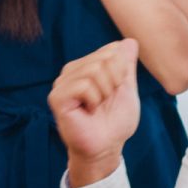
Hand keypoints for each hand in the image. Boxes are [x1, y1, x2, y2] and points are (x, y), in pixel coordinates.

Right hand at [48, 39, 142, 187]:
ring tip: (96, 106)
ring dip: (104, 93)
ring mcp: (62, 83)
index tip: (115, 91)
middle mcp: (72, 71)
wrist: (106, 147)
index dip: (122, 72)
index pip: (112, 50)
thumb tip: (130, 41)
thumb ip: (127, 65)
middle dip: (114, 82)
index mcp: (87, 66)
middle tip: (105, 102)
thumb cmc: (115, 121)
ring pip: (95, 70)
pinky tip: (88, 111)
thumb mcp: (127, 89)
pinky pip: (84, 85)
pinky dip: (94, 99)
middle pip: (105, 58)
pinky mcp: (57, 97)